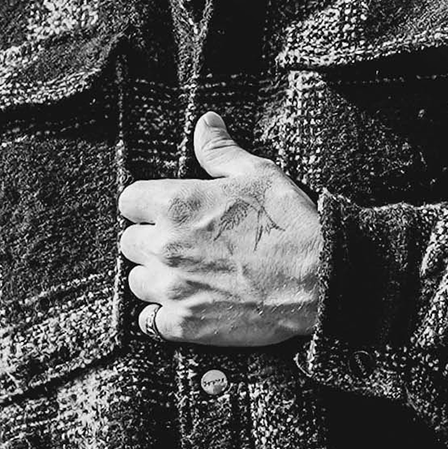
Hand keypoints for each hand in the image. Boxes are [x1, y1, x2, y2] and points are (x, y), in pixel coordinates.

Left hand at [118, 108, 323, 349]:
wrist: (318, 280)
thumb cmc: (290, 224)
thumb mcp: (257, 174)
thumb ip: (220, 151)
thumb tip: (205, 123)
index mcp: (176, 204)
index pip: (129, 200)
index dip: (146, 206)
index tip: (164, 213)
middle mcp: (166, 246)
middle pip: (129, 243)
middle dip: (151, 242)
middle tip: (182, 246)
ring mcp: (173, 288)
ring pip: (137, 282)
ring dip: (156, 278)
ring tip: (187, 276)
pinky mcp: (184, 325)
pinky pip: (150, 321)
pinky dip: (163, 316)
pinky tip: (186, 306)